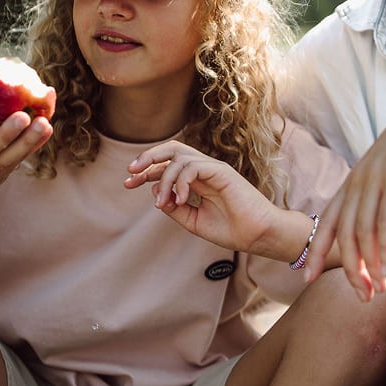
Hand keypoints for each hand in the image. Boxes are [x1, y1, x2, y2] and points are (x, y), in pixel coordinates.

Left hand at [126, 141, 282, 253]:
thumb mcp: (193, 221)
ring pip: (179, 156)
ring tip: (162, 203)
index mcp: (197, 180)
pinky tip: (179, 200)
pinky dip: (180, 182)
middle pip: (171, 150)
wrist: (258, 235)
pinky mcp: (222, 172)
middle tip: (131, 172)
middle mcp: (204, 170)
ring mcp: (213, 168)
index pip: (167, 165)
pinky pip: (193, 166)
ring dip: (163, 178)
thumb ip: (173, 208)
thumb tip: (154, 193)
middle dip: (148, 157)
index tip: (127, 183)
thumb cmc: (232, 230)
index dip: (145, 172)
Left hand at [305, 87, 385, 297]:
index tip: (308, 278)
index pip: (329, 218)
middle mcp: (361, 178)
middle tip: (359, 298)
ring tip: (375, 293)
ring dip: (368, 266)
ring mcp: (377, 177)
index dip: (318, 249)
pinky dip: (383, 250)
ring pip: (362, 230)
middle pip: (343, 231)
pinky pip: (385, 221)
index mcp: (358, 177)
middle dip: (347, 268)